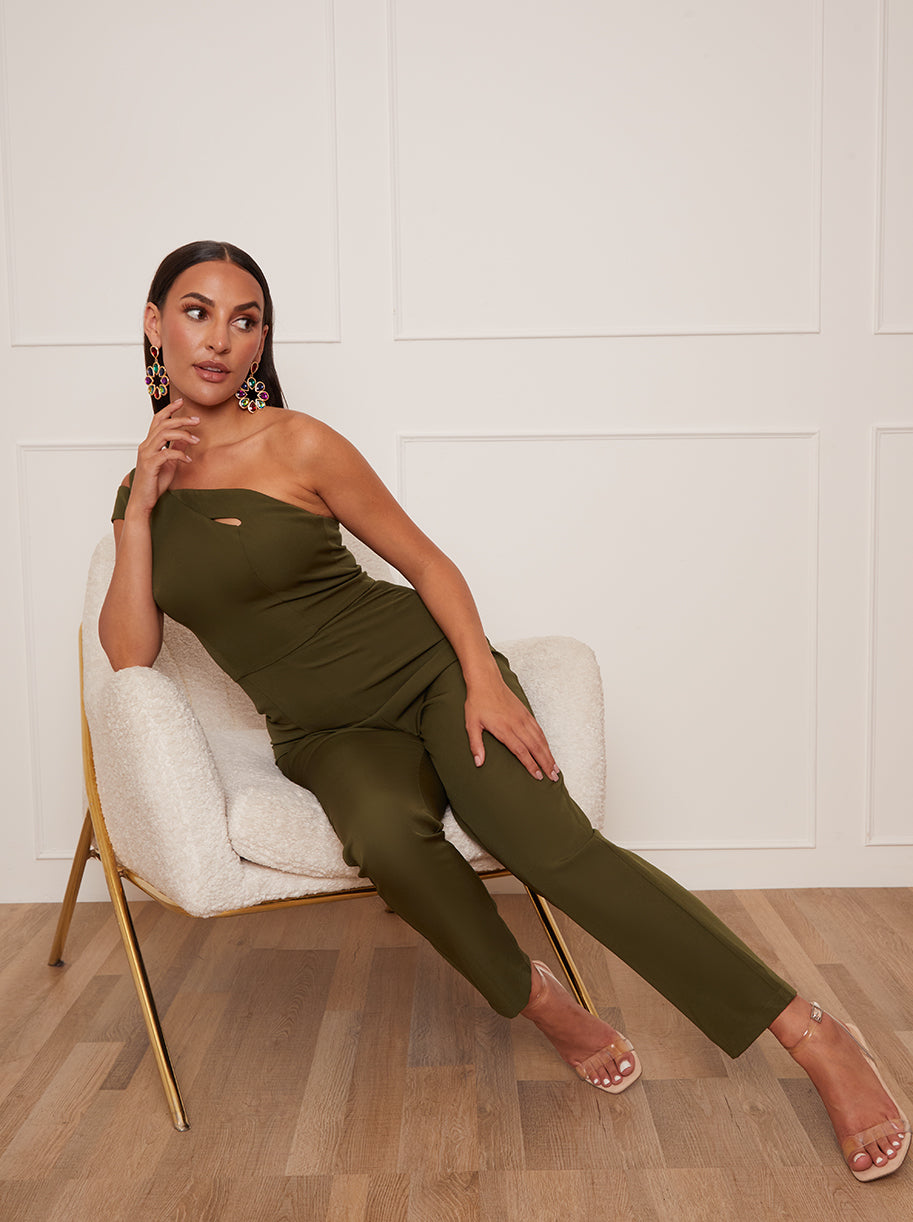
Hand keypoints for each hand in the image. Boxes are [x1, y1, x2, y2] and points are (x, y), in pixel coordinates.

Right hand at [127, 399, 199, 515]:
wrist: (143, 501)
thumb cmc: (154, 483)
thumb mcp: (170, 464)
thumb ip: (176, 449)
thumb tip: (186, 438)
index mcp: (149, 444)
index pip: (158, 420)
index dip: (168, 409)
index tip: (181, 401)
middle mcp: (146, 446)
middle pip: (163, 424)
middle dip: (181, 419)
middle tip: (197, 420)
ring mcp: (146, 454)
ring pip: (164, 435)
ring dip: (183, 434)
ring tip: (196, 439)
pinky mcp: (150, 464)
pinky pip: (167, 453)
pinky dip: (180, 454)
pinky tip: (188, 459)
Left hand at [465, 676, 559, 781]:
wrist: (486, 680)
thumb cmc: (477, 702)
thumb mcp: (471, 724)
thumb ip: (476, 745)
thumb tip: (478, 763)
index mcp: (504, 729)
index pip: (521, 751)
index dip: (531, 765)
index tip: (538, 776)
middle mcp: (517, 724)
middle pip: (535, 747)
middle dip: (546, 763)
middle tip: (553, 777)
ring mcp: (523, 718)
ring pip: (540, 739)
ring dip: (549, 753)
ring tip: (555, 767)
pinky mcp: (526, 713)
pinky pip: (539, 729)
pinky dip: (545, 741)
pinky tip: (548, 749)